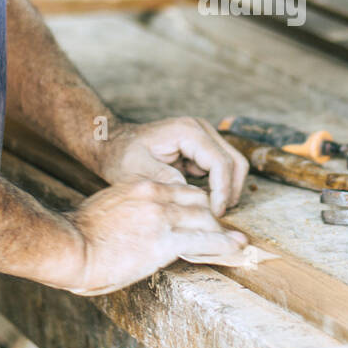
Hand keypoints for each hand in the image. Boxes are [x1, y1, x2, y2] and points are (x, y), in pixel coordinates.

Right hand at [65, 180, 248, 295]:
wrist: (68, 246)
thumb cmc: (79, 235)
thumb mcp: (108, 209)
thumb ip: (128, 210)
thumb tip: (136, 225)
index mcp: (141, 187)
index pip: (182, 190)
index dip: (198, 205)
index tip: (205, 217)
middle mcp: (156, 197)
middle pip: (199, 201)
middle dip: (214, 218)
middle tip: (227, 234)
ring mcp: (162, 218)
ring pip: (206, 221)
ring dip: (224, 235)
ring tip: (239, 246)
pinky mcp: (165, 242)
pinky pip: (205, 242)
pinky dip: (225, 248)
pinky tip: (236, 252)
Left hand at [95, 117, 248, 216]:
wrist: (112, 145)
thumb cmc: (120, 156)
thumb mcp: (137, 171)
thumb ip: (165, 180)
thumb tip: (194, 196)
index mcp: (188, 131)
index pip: (220, 162)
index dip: (222, 191)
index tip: (215, 214)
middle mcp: (201, 130)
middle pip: (235, 162)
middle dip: (231, 191)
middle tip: (218, 217)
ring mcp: (204, 138)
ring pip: (233, 166)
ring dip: (227, 190)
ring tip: (211, 213)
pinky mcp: (201, 149)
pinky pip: (221, 170)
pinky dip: (219, 187)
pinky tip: (203, 204)